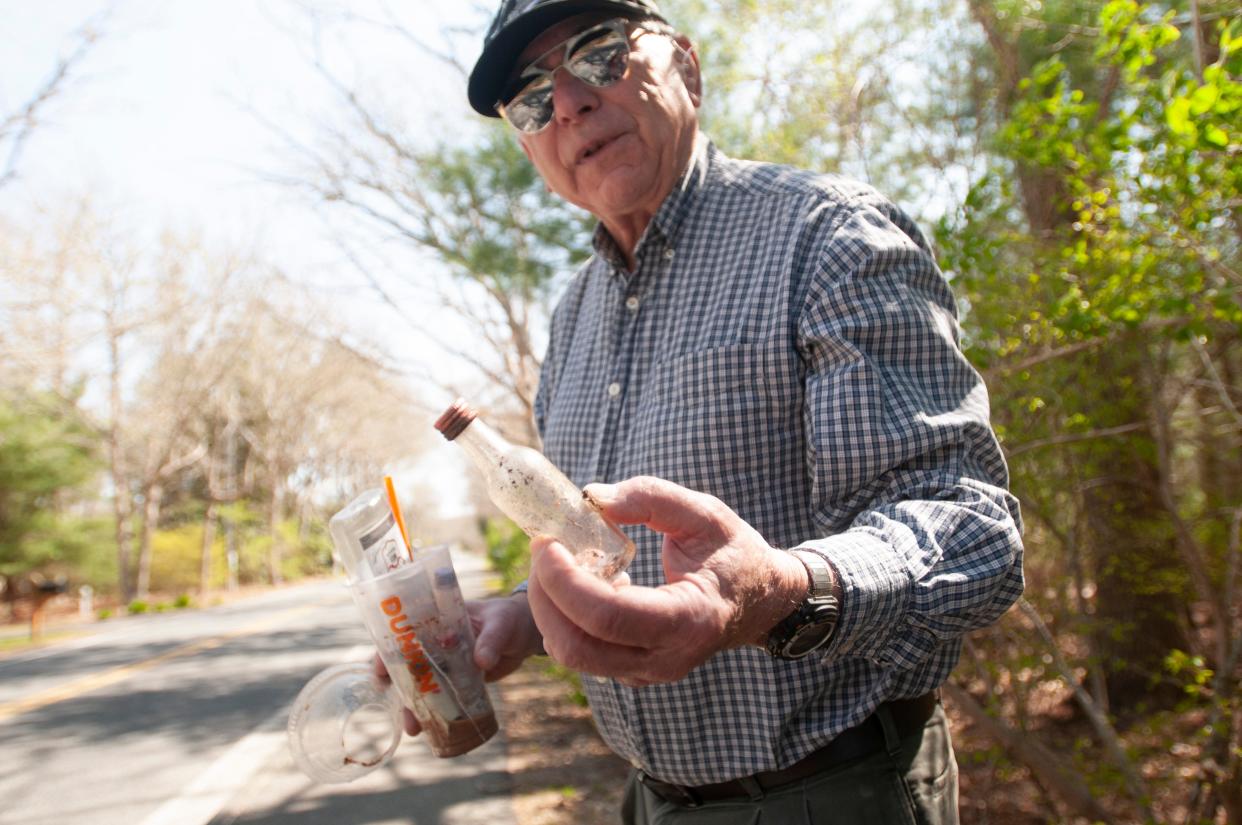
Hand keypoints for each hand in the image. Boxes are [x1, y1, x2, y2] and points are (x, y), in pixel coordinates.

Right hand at [373, 592, 541, 735]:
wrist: (527, 632)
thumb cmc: (509, 618)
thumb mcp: (500, 624)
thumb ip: (490, 641)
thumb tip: (481, 662)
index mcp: (436, 621)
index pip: (402, 635)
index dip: (386, 653)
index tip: (380, 673)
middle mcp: (434, 643)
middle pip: (407, 667)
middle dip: (399, 691)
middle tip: (403, 712)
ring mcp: (445, 664)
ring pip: (422, 686)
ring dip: (415, 707)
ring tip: (414, 730)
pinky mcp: (458, 681)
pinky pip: (441, 697)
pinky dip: (434, 712)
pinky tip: (431, 729)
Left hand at [526, 475, 807, 685]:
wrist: (759, 601)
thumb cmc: (732, 552)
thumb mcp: (704, 513)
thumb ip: (651, 497)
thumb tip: (591, 497)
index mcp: (690, 619)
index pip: (609, 617)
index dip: (566, 582)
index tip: (548, 542)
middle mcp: (666, 659)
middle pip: (578, 646)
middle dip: (545, 595)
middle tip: (543, 548)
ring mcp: (648, 673)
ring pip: (573, 655)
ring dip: (549, 607)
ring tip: (559, 562)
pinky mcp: (632, 672)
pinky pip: (581, 653)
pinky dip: (564, 617)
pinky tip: (580, 582)